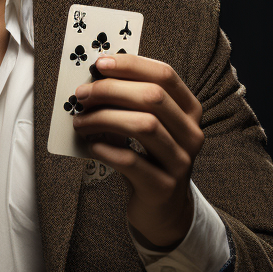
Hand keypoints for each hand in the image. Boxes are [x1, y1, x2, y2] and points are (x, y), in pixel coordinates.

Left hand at [70, 54, 203, 250]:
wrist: (163, 208)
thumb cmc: (150, 158)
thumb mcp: (150, 127)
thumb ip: (132, 102)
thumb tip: (95, 77)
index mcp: (190, 110)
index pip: (164, 75)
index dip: (131, 65)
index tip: (99, 63)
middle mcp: (191, 133)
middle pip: (153, 97)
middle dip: (111, 90)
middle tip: (82, 94)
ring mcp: (180, 161)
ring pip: (144, 126)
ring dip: (104, 118)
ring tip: (81, 121)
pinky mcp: (163, 187)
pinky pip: (131, 161)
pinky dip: (106, 149)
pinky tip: (91, 146)